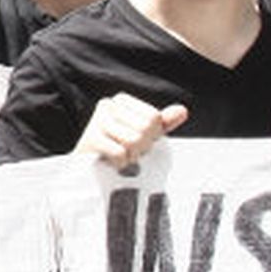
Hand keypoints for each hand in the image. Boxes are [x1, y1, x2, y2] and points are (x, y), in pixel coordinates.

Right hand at [73, 93, 187, 170]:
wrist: (88, 170)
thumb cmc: (118, 149)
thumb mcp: (144, 134)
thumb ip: (162, 122)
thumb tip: (183, 110)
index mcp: (121, 101)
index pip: (153, 117)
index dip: (152, 135)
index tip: (139, 141)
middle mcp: (107, 106)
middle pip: (145, 127)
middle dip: (142, 147)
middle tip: (129, 152)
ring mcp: (96, 122)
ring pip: (134, 140)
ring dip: (131, 156)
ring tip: (120, 157)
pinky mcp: (90, 140)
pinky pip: (120, 153)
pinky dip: (121, 164)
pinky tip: (111, 162)